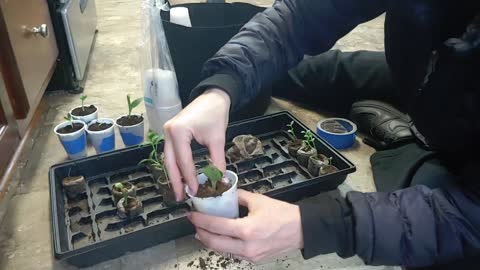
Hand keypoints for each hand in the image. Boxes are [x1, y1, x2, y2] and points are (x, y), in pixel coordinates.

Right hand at [163, 89, 229, 200]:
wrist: (213, 97)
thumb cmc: (215, 114)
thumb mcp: (217, 139)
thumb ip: (217, 161)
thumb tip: (220, 180)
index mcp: (178, 132)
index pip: (183, 161)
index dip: (189, 178)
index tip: (195, 192)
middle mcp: (168, 132)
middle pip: (169, 162)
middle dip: (175, 181)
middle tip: (180, 197)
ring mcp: (167, 132)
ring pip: (168, 159)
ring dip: (174, 175)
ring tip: (180, 191)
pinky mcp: (171, 133)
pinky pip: (171, 153)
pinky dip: (176, 165)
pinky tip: (181, 176)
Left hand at [188, 190, 303, 262]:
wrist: (302, 230)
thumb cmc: (283, 214)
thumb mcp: (259, 200)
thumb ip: (239, 197)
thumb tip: (225, 192)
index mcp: (247, 230)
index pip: (216, 226)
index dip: (200, 220)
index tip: (191, 214)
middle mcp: (246, 247)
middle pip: (214, 243)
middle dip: (200, 232)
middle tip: (195, 223)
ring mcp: (250, 256)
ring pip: (222, 250)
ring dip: (210, 240)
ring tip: (204, 230)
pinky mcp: (254, 260)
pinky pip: (233, 254)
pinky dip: (223, 245)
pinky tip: (221, 237)